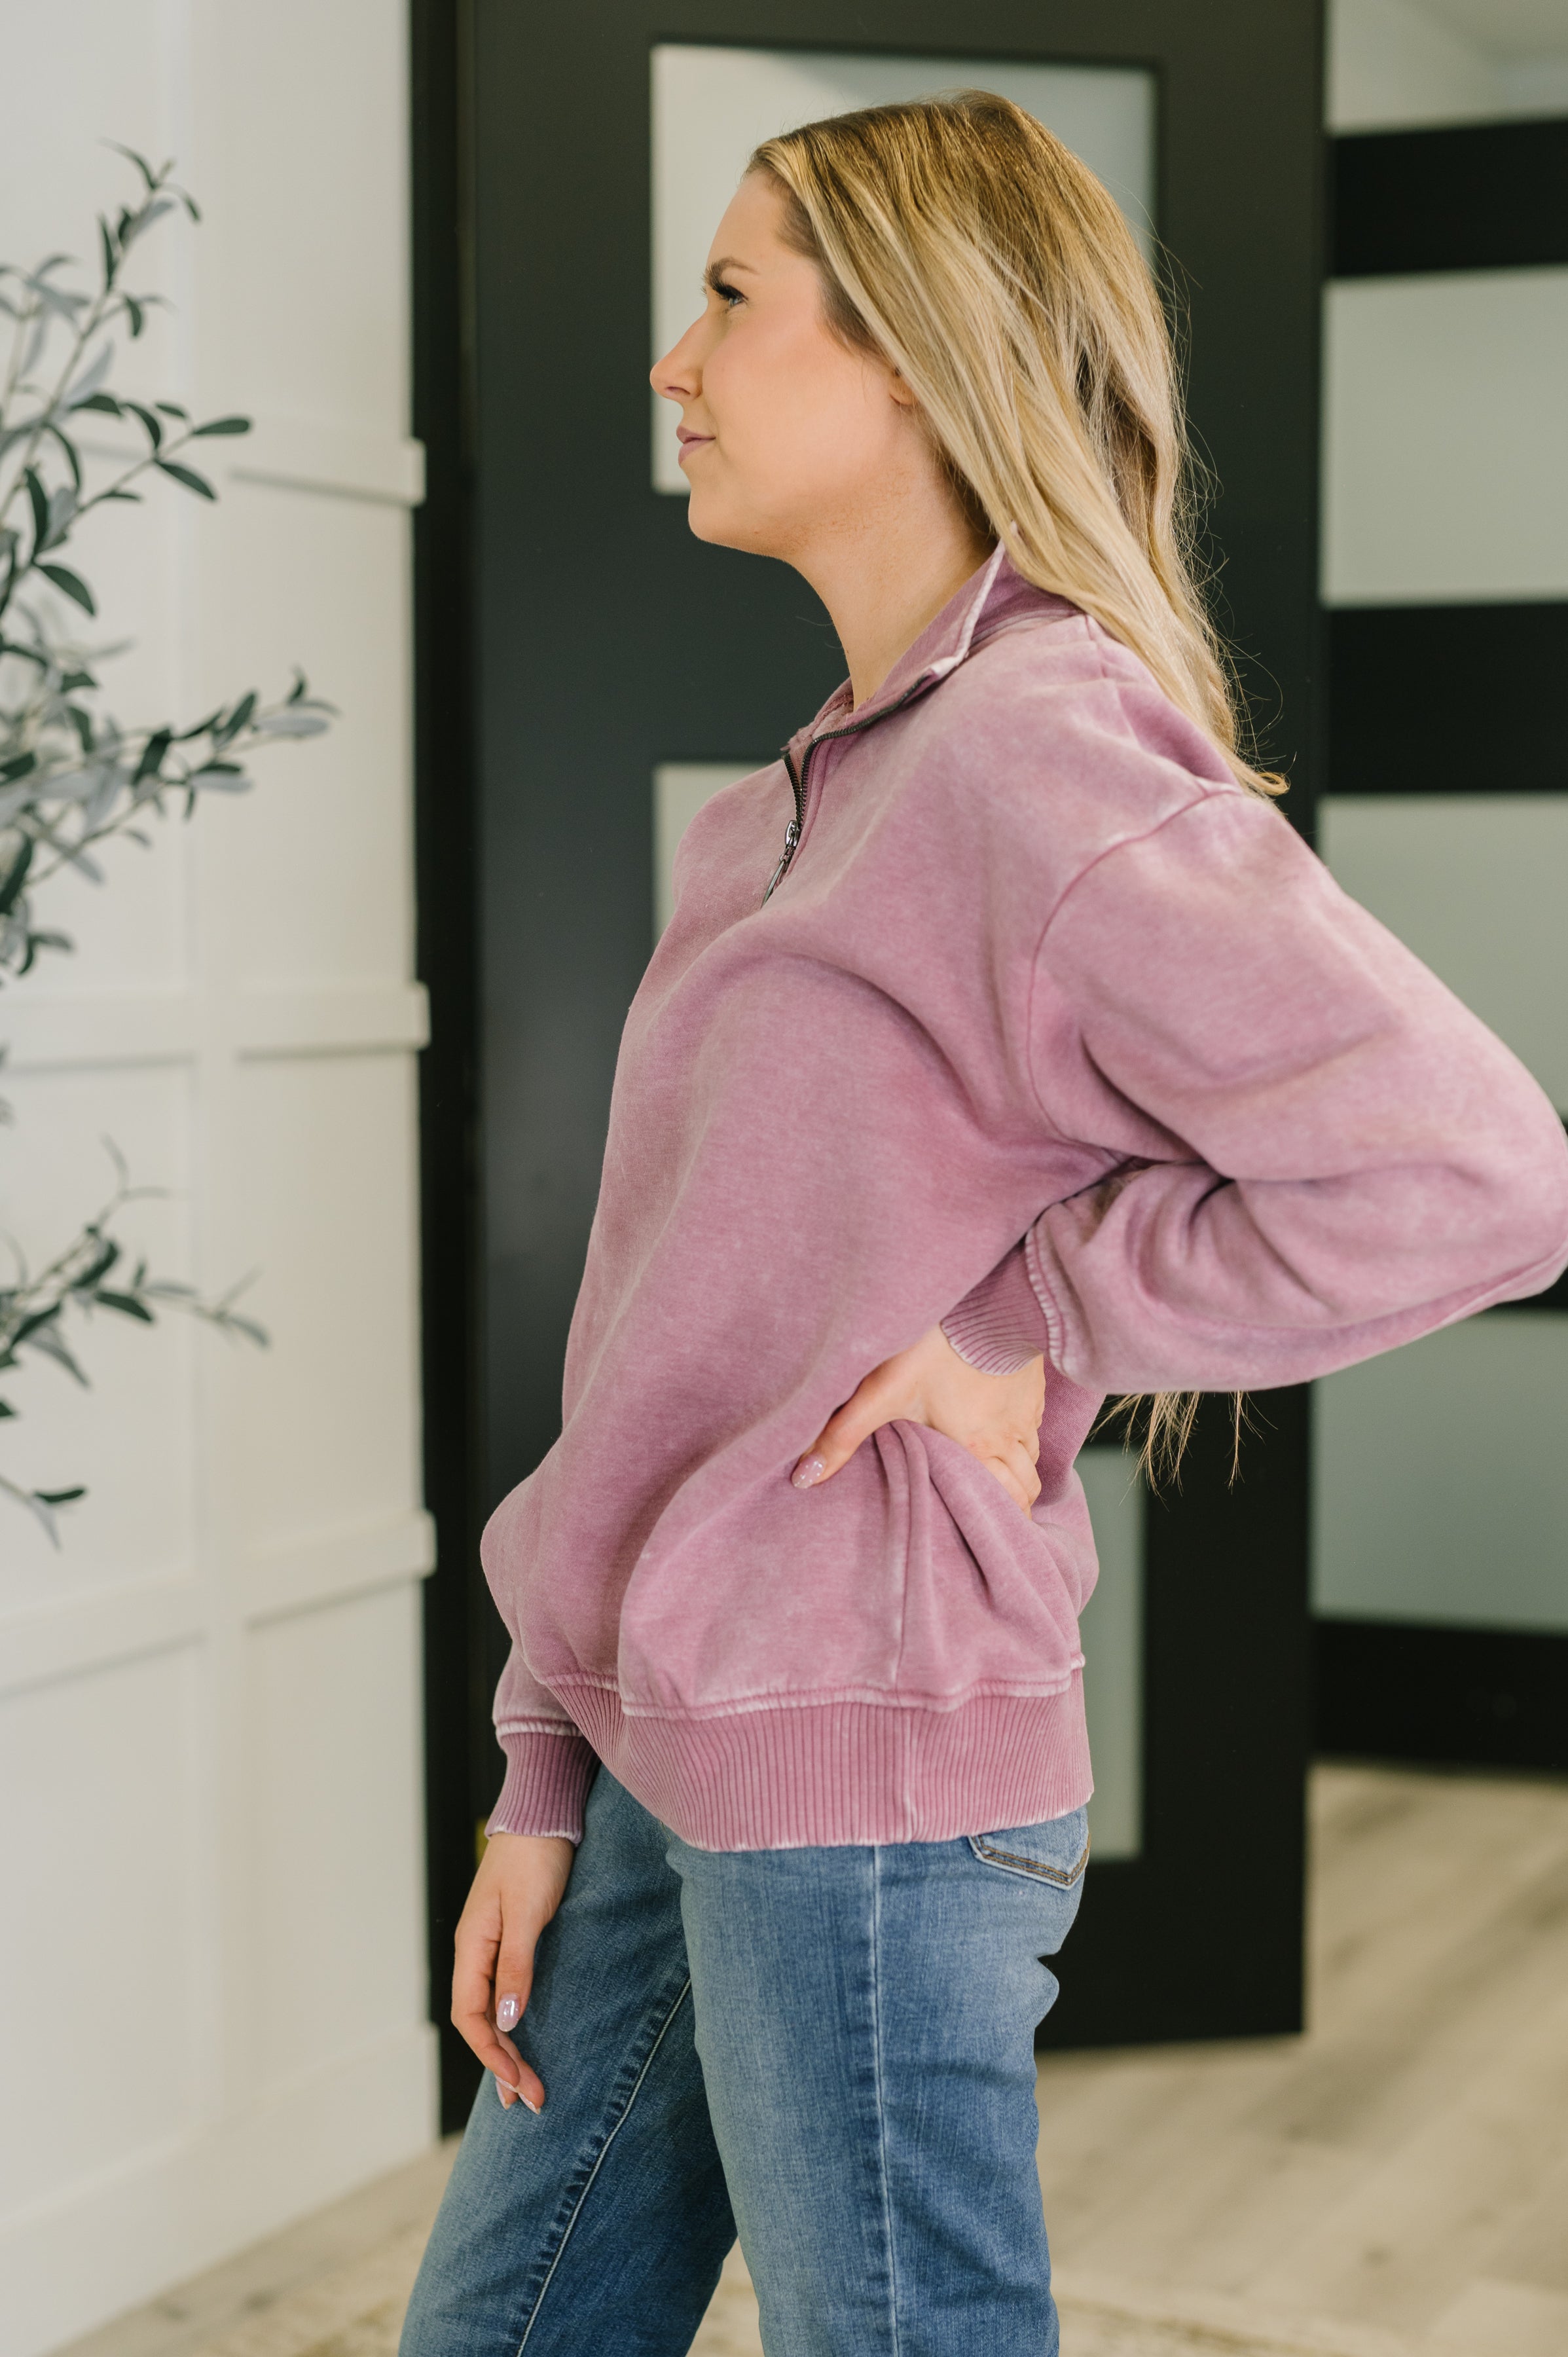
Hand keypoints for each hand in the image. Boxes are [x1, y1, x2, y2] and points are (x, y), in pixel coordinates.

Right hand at [452, 1830, 575, 2111]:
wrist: (545, 1816)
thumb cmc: (535, 1858)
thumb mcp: (526, 1912)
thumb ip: (515, 1964)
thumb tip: (506, 2021)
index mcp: (471, 1946)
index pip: (470, 2017)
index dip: (492, 2055)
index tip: (519, 2084)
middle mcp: (476, 1952)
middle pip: (480, 2022)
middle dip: (503, 2065)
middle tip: (533, 2103)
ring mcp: (492, 1947)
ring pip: (491, 2012)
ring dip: (507, 2051)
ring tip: (525, 2090)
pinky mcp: (512, 1940)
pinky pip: (505, 1995)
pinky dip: (512, 2025)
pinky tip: (522, 2041)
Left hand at [792, 1323, 1045, 1514]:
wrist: (984, 1300)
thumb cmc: (937, 1347)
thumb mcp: (881, 1393)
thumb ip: (842, 1437)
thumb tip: (805, 1478)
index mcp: (977, 1448)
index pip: (1008, 1501)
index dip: (1007, 1525)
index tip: (1001, 1541)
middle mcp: (1008, 1435)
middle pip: (1026, 1485)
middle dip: (1015, 1505)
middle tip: (1000, 1519)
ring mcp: (1025, 1409)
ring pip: (1031, 1454)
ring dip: (1019, 1470)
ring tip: (1001, 1480)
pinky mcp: (1030, 1384)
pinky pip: (1034, 1422)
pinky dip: (1022, 1435)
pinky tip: (1003, 1429)